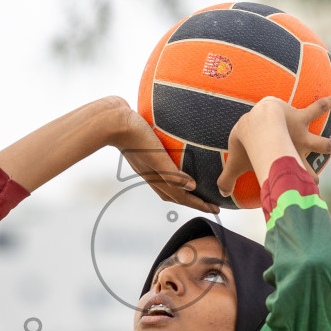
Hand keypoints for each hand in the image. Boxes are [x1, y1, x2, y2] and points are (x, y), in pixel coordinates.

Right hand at [100, 97, 218, 213]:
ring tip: (196, 190)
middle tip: (210, 204)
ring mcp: (147, 166)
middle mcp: (152, 175)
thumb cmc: (135, 137)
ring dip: (183, 191)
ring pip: (168, 185)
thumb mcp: (156, 156)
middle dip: (193, 201)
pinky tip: (178, 166)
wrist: (114, 121)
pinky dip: (174, 175)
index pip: (181, 196)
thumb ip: (172, 173)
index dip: (199, 204)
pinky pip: (164, 171)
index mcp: (155, 178)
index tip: (215, 210)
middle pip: (175, 195)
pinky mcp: (146, 155)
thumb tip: (192, 187)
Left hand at [216, 96, 330, 199]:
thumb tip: (220, 192)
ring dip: (330, 146)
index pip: (290, 180)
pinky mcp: (300, 116)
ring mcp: (301, 134)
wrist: (261, 120)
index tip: (301, 197)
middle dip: (313, 176)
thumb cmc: (248, 142)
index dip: (295, 190)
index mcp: (282, 163)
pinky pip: (317, 107)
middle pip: (306, 169)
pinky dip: (327, 103)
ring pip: (320, 141)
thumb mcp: (235, 161)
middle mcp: (295, 152)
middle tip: (316, 182)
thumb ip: (227, 177)